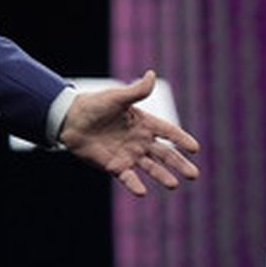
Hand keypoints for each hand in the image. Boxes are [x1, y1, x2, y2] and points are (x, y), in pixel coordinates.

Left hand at [59, 70, 199, 196]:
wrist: (70, 119)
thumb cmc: (94, 105)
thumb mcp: (116, 97)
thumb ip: (136, 91)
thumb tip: (151, 74)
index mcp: (144, 123)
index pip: (168, 132)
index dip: (181, 139)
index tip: (195, 148)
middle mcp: (140, 141)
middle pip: (165, 154)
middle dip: (179, 164)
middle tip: (194, 175)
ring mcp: (129, 154)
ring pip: (150, 167)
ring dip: (162, 176)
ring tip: (174, 184)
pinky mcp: (114, 166)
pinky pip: (127, 177)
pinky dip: (134, 184)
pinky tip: (142, 192)